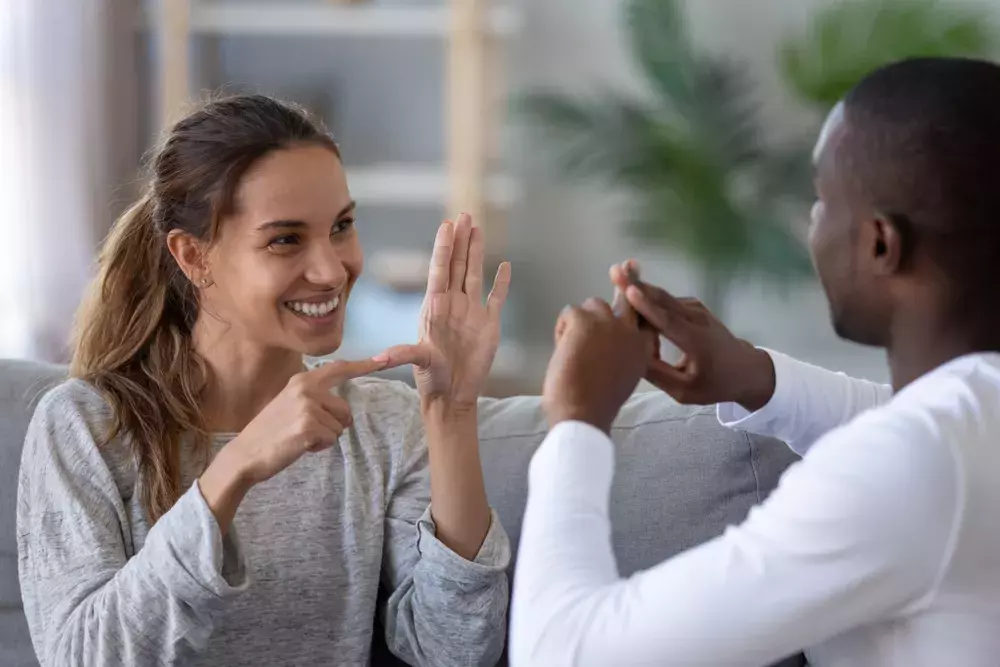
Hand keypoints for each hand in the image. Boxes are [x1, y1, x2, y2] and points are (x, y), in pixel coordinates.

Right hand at [223, 357, 394, 484]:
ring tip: (300, 437)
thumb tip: (342, 406)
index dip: (362, 366)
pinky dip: (319, 447)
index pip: (338, 369)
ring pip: (339, 427)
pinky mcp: (309, 425)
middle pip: (345, 409)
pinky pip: (332, 439)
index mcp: (302, 380)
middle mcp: (306, 388)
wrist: (246, 454)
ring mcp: (307, 406)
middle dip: (334, 425)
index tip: (384, 360)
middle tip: (306, 431)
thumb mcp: (290, 404)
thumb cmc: (271, 432)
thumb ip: (313, 397)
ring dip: (325, 437)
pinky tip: (300, 445)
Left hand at [379, 213, 510, 414]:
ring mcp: (471, 312)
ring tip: (477, 227)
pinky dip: (501, 282)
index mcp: (435, 307)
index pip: (439, 270)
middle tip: (464, 214)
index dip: (443, 247)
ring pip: (474, 273)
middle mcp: (453, 304)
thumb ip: (402, 355)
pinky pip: (496, 297)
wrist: (453, 395)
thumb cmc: (432, 379)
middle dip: (460, 239)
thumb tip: (379, 358)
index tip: (446, 225)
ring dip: (476, 251)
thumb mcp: (417, 363)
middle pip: (457, 264)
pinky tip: (505, 266)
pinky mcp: (488, 324)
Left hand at [542, 298, 654, 433]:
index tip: (624, 306)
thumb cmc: (597, 404)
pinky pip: (569, 311)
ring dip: (582, 319)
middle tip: (608, 293)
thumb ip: (622, 356)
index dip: (633, 310)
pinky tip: (561, 348)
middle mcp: (630, 331)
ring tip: (573, 344)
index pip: (644, 317)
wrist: (582, 413)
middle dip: (617, 293)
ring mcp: (608, 323)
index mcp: (642, 349)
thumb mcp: (623, 378)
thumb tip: (606, 344)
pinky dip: (562, 327)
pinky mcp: (583, 320)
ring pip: (594, 304)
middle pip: (626, 300)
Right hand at [612, 263, 774, 409]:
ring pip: (664, 298)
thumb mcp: (685, 391)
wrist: (745, 370)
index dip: (647, 306)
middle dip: (638, 285)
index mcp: (696, 341)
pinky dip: (650, 299)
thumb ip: (658, 375)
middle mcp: (697, 319)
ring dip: (641, 290)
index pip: (667, 321)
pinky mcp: (694, 306)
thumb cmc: (714, 383)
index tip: (629, 291)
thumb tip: (630, 358)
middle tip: (614, 271)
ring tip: (617, 278)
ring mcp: (697, 310)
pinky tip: (633, 298)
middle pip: (663, 299)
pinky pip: (668, 301)